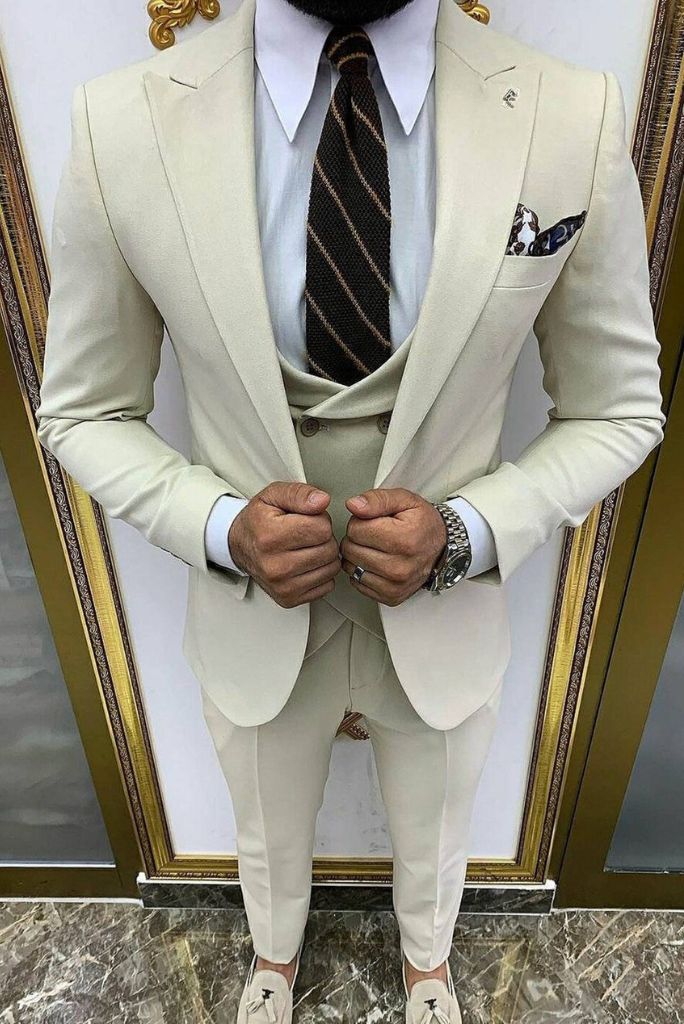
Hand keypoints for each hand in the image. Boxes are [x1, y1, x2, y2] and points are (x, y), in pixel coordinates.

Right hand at [228, 482, 341, 607]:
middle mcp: (274, 565)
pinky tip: (307, 564)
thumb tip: (322, 500)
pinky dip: (322, 573)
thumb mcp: (274, 495)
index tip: (306, 520)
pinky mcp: (288, 599)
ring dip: (325, 556)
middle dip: (323, 538)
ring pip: (331, 568)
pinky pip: (327, 586)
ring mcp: (281, 586)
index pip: (322, 528)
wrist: (239, 546)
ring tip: (306, 548)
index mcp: (270, 536)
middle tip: (306, 534)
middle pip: (328, 549)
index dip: (319, 519)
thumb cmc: (259, 520)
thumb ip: (300, 493)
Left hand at [339, 488, 446, 605]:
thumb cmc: (423, 524)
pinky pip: (357, 582)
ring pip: (351, 566)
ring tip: (376, 548)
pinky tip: (375, 562)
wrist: (443, 547)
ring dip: (357, 555)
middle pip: (350, 549)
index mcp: (404, 539)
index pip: (355, 529)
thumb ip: (377, 499)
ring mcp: (395, 585)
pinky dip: (362, 571)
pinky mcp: (391, 597)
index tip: (374, 522)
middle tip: (375, 534)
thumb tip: (354, 505)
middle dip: (357, 538)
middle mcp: (400, 567)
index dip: (360, 521)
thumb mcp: (404, 500)